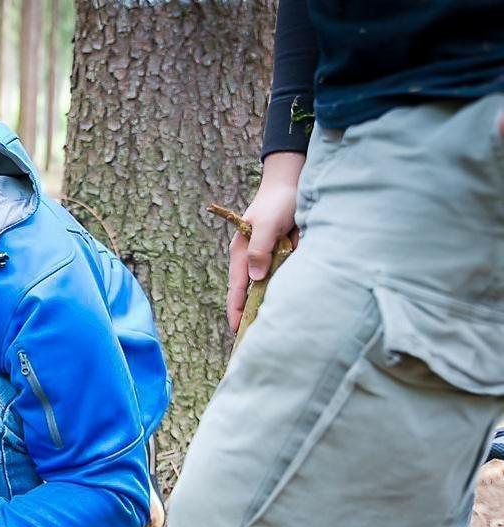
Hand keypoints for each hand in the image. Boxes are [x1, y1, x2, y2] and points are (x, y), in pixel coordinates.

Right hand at [227, 151, 305, 331]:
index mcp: (242, 253)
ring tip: (271, 331)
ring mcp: (268, 258)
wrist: (294, 181)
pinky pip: (284, 277)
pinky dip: (284, 291)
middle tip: (253, 340)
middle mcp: (253, 258)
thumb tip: (255, 278)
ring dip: (269, 304)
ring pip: (268, 287)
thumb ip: (260, 249)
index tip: (238, 331)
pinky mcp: (284, 256)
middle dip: (250, 315)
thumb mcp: (268, 224)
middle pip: (250, 293)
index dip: (237, 310)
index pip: (237, 288)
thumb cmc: (279, 201)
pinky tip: (288, 307)